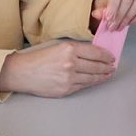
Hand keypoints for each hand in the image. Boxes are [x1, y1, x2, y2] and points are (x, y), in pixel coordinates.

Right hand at [0, 39, 115, 96]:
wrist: (23, 72)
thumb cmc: (38, 59)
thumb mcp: (57, 47)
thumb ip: (75, 49)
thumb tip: (93, 53)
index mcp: (69, 49)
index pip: (95, 52)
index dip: (106, 55)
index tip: (111, 57)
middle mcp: (71, 63)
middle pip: (96, 65)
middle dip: (107, 66)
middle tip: (112, 66)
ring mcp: (69, 77)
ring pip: (92, 77)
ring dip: (102, 76)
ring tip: (107, 74)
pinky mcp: (66, 89)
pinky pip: (83, 86)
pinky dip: (91, 83)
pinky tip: (95, 80)